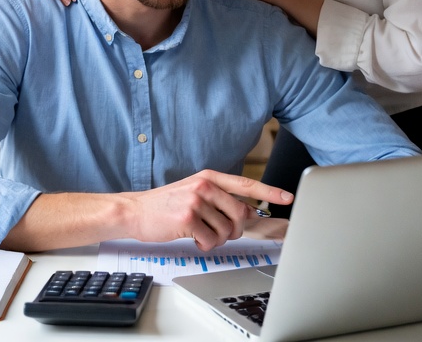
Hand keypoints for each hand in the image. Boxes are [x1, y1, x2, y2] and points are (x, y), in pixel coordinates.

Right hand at [123, 170, 292, 251]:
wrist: (134, 211)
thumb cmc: (165, 205)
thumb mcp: (194, 193)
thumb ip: (221, 199)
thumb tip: (249, 212)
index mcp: (208, 178)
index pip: (246, 184)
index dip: (269, 192)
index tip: (287, 197)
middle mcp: (204, 186)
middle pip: (240, 214)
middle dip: (234, 229)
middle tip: (219, 232)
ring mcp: (196, 201)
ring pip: (226, 230)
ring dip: (216, 239)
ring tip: (200, 233)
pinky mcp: (187, 219)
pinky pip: (211, 240)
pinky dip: (204, 245)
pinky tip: (192, 238)